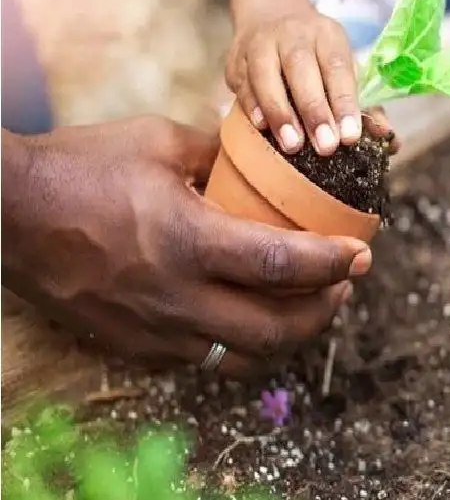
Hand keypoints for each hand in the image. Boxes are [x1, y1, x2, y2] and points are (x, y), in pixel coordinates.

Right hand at [1, 117, 372, 375]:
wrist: (5, 215)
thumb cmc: (81, 167)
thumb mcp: (157, 141)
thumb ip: (220, 154)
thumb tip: (266, 157)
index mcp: (185, 240)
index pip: (282, 265)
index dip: (333, 263)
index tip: (362, 253)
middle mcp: (174, 296)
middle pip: (274, 329)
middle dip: (324, 311)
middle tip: (345, 284)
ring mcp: (153, 330)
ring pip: (244, 358)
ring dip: (290, 337)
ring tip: (310, 306)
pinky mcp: (135, 346)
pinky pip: (206, 359)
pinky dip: (244, 346)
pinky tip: (253, 317)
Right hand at [226, 0, 396, 156]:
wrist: (269, 12)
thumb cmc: (315, 53)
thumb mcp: (342, 65)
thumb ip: (362, 101)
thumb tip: (386, 135)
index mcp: (326, 34)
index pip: (338, 67)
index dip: (345, 102)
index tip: (351, 136)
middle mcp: (292, 33)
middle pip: (301, 69)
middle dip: (314, 110)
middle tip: (326, 147)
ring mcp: (260, 43)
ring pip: (266, 74)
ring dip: (280, 112)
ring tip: (292, 145)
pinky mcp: (235, 58)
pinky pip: (242, 82)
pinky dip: (252, 105)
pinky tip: (262, 126)